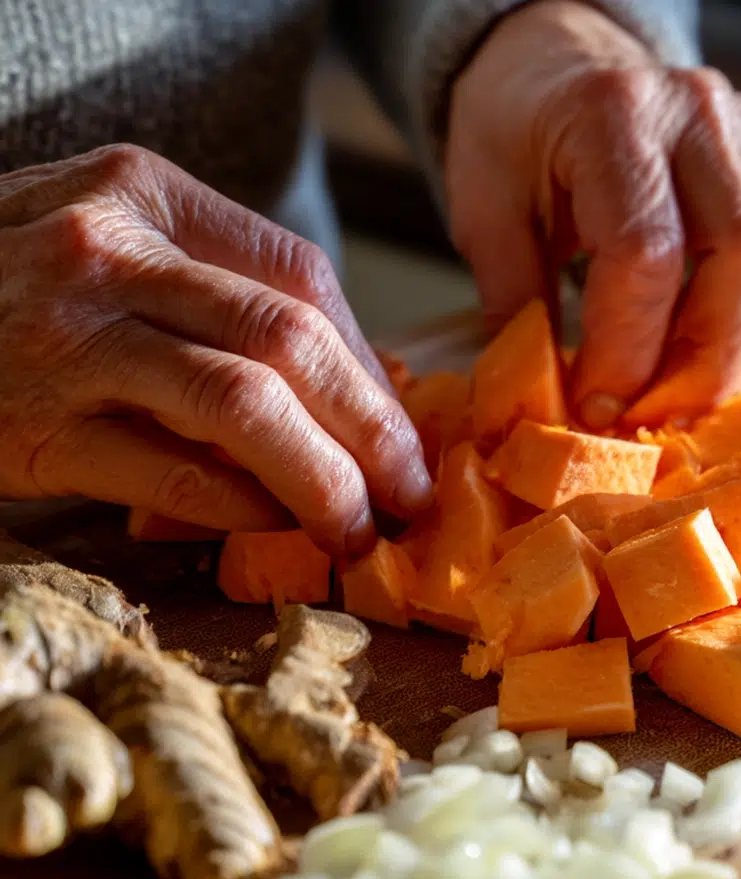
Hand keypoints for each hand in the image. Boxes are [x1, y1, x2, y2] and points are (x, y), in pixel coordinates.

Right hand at [0, 145, 430, 557]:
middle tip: (411, 494)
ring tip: (361, 529)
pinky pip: (181, 477)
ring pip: (247, 409)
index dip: (370, 366)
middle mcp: (111, 252)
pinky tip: (276, 527)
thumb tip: (353, 385)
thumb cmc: (18, 293)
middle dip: (375, 431)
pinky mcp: (42, 428)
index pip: (303, 278)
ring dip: (327, 481)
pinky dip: (248, 510)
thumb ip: (218, 295)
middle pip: (293, 341)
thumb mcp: (114, 249)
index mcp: (146, 197)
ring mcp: (70, 338)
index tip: (399, 429)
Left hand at [447, 0, 740, 427]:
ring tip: (701, 379)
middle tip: (658, 413)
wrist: (556, 63)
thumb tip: (549, 407)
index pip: (648, 255)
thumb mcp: (484, 211)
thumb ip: (515, 304)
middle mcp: (699, 112)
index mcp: (611, 118)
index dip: (629, 353)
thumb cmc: (517, 139)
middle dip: (708, 365)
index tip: (599, 408)